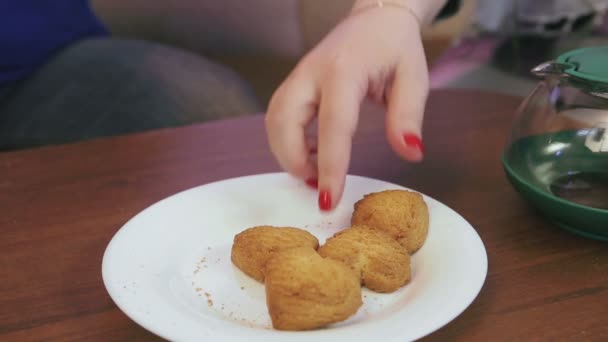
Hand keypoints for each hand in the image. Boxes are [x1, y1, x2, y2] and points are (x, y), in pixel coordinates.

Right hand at [265, 0, 433, 210]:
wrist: (375, 18)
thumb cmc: (395, 47)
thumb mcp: (413, 77)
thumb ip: (408, 116)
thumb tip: (411, 154)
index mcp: (344, 70)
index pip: (332, 124)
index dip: (330, 166)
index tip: (328, 199)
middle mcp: (312, 72)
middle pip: (283, 121)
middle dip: (293, 160)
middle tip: (318, 185)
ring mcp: (298, 77)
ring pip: (274, 121)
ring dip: (287, 153)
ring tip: (315, 172)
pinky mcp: (294, 84)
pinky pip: (278, 117)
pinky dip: (287, 142)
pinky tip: (312, 154)